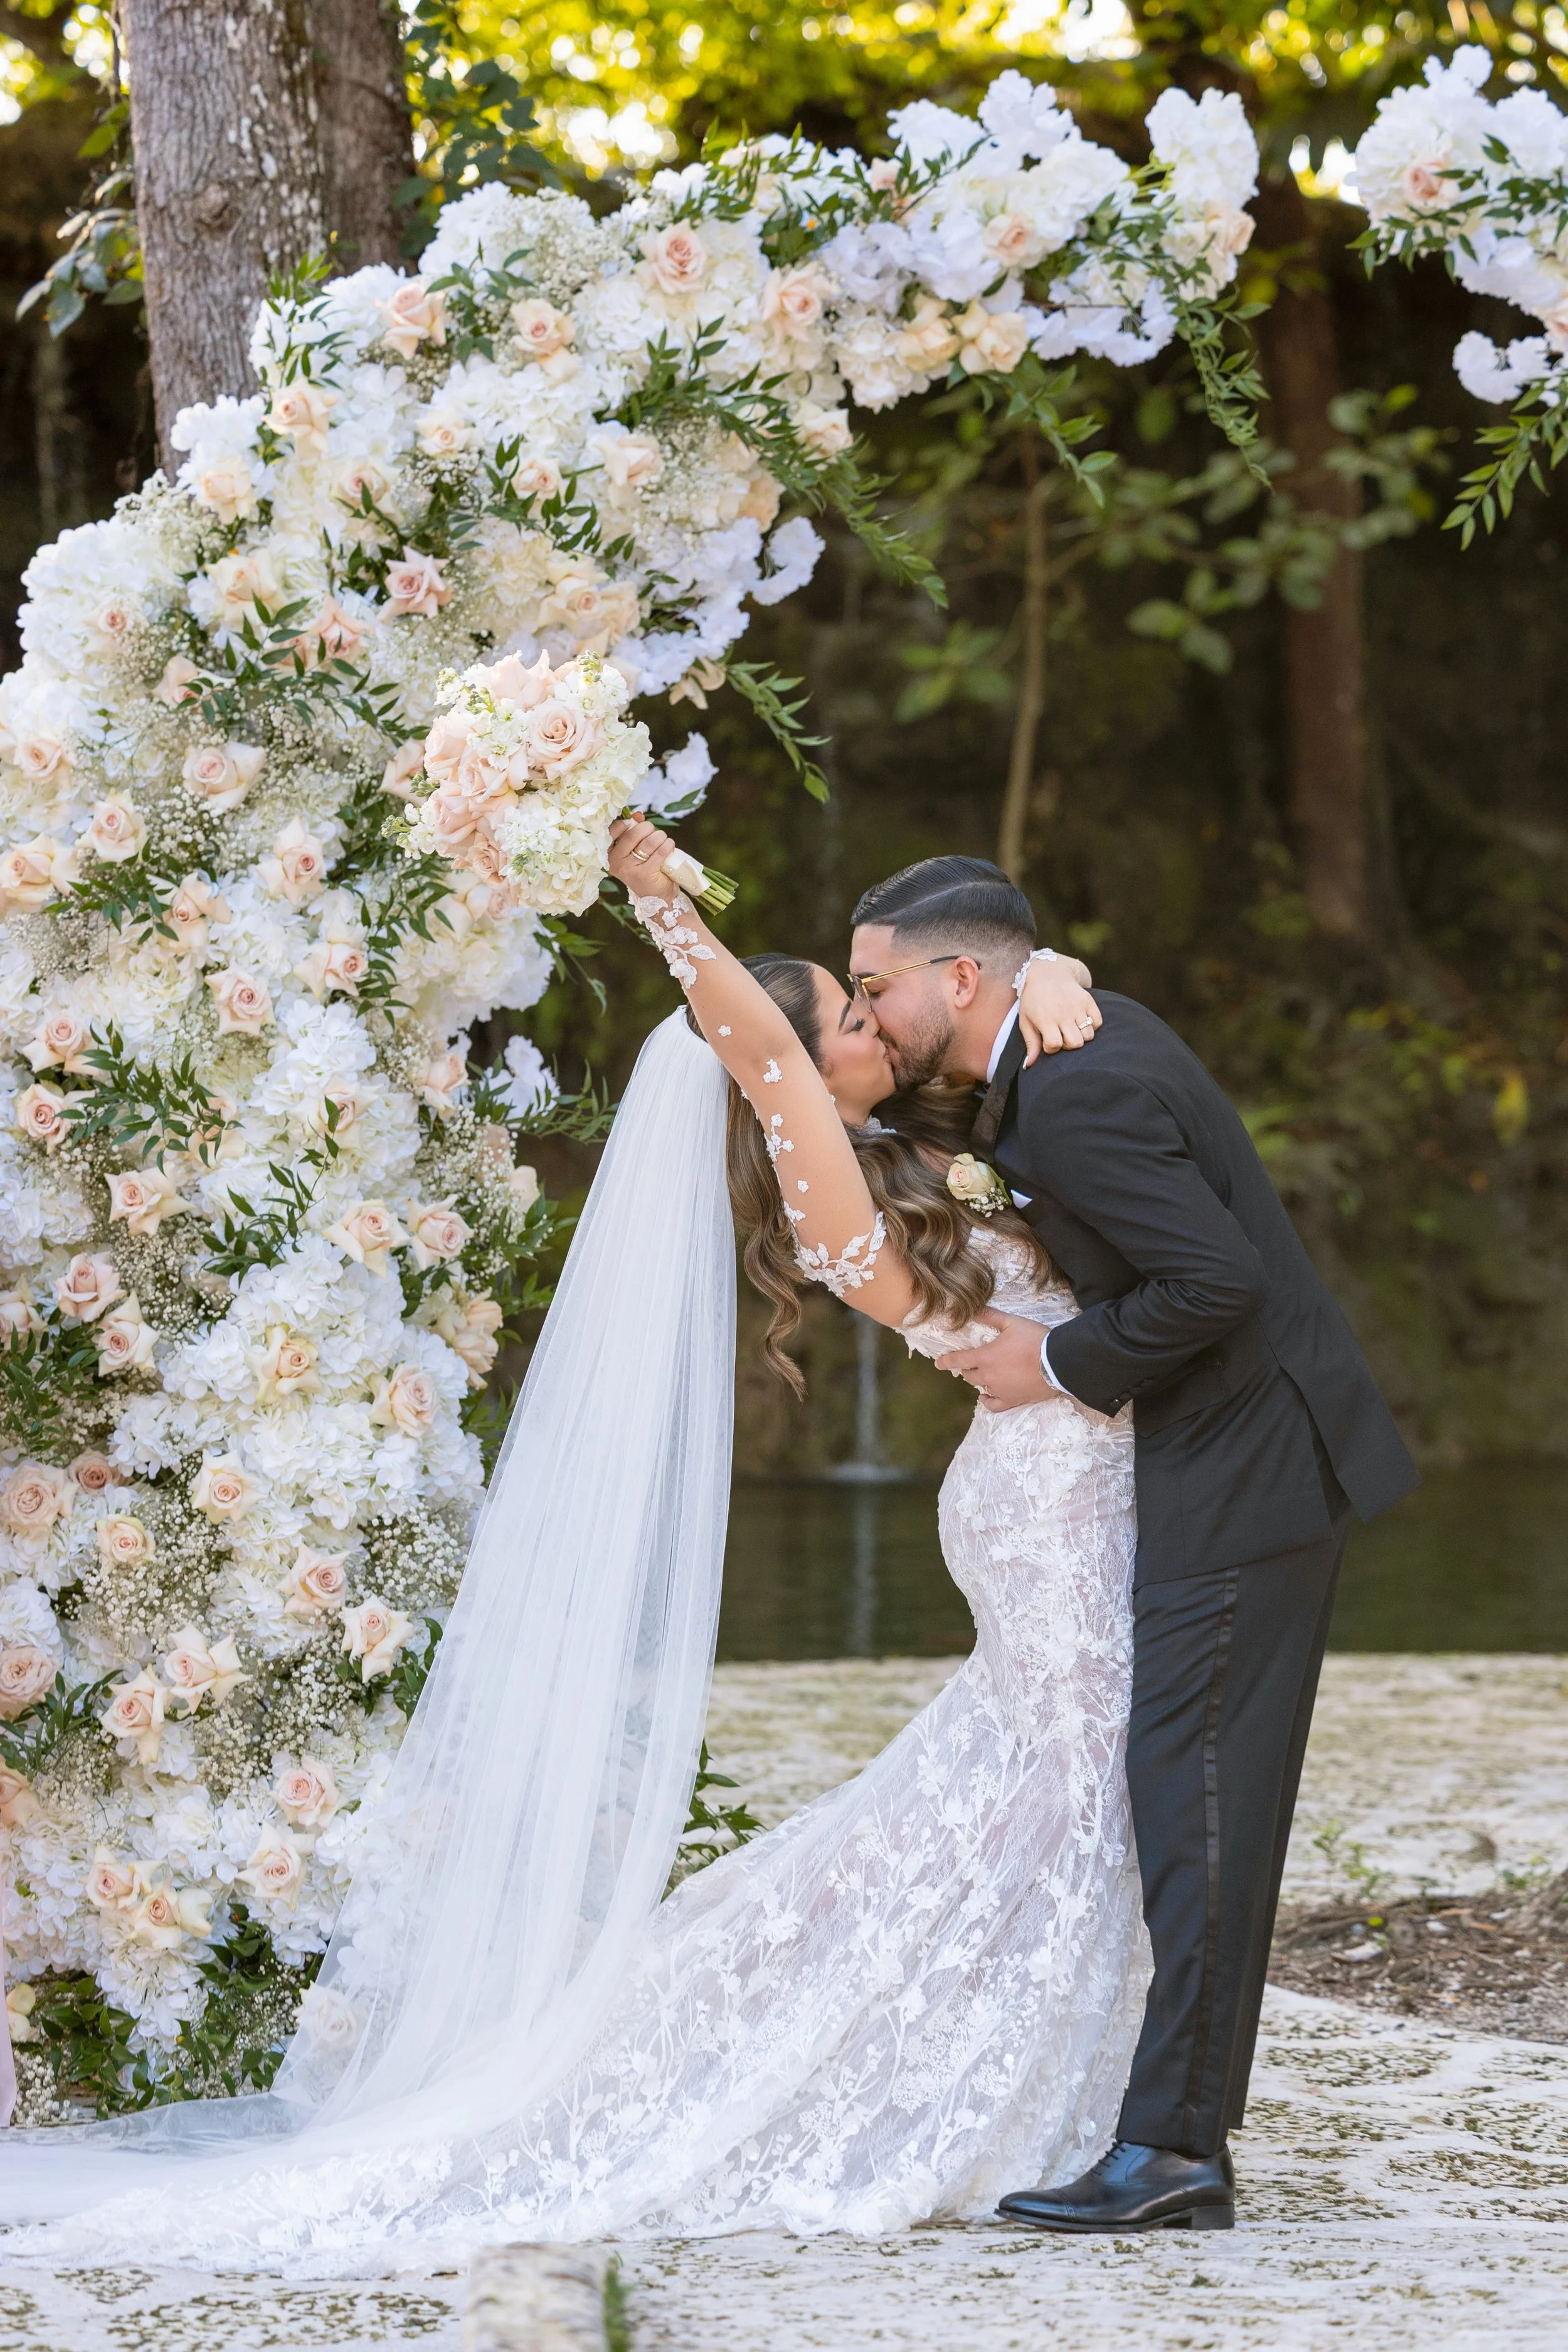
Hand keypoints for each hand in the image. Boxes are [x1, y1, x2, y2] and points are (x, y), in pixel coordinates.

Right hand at [608, 815, 678, 901]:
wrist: (657, 896)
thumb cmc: (645, 868)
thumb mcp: (634, 850)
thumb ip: (633, 830)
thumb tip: (638, 814)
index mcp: (608, 854)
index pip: (612, 830)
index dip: (626, 822)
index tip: (635, 823)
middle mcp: (615, 861)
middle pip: (634, 833)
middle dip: (648, 828)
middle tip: (654, 833)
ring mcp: (629, 869)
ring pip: (649, 841)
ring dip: (660, 837)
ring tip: (663, 841)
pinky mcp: (644, 874)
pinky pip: (660, 851)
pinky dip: (668, 845)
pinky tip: (669, 847)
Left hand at [935, 1310, 1055, 1412]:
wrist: (1057, 1362)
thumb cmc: (1034, 1339)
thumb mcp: (1011, 1322)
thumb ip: (990, 1317)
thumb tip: (973, 1311)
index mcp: (985, 1356)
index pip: (958, 1360)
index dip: (946, 1362)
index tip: (938, 1364)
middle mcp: (988, 1376)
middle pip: (969, 1375)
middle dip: (966, 1369)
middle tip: (969, 1364)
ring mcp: (1000, 1390)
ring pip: (981, 1387)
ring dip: (979, 1380)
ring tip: (982, 1374)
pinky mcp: (1012, 1400)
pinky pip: (994, 1405)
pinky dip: (987, 1401)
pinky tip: (985, 1397)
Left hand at [1017, 953, 1101, 1064]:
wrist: (1046, 973)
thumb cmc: (1033, 1000)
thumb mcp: (1026, 1020)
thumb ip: (1031, 1043)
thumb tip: (1029, 1065)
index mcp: (1045, 1019)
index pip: (1055, 1045)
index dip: (1052, 1048)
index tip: (1048, 1041)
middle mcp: (1063, 1013)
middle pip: (1076, 1043)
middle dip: (1069, 1045)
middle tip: (1062, 1037)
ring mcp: (1077, 1006)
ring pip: (1089, 1035)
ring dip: (1081, 1037)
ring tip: (1071, 1030)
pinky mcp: (1088, 1000)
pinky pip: (1098, 1022)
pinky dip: (1092, 1026)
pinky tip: (1080, 1022)